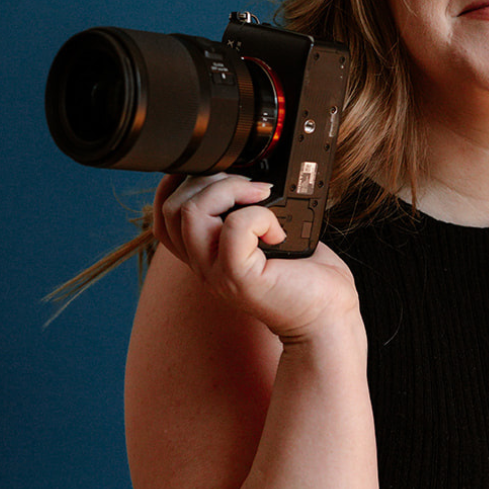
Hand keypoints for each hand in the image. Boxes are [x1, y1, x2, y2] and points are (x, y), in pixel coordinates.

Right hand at [152, 172, 359, 339]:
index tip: (217, 171)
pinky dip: (260, 215)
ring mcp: (217, 273)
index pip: (164, 214)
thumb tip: (254, 174)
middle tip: (252, 186)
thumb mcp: (268, 236)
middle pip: (172, 207)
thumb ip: (248, 210)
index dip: (180, 184)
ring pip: (192, 212)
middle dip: (210, 179)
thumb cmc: (304, 278)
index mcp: (206, 253)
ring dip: (230, 190)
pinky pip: (234, 228)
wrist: (325, 318)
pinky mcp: (239, 278)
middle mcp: (203, 265)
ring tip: (262, 197)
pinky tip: (278, 231)